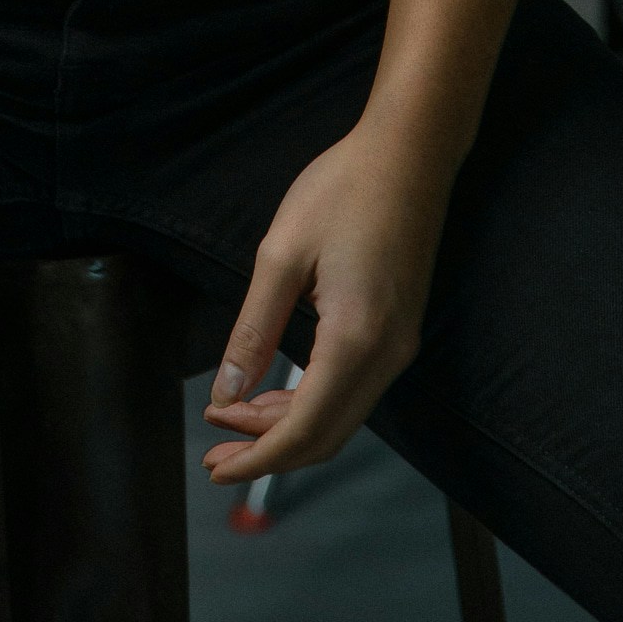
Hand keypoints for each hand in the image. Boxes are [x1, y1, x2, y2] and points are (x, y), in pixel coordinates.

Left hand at [199, 119, 453, 484]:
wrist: (409, 154)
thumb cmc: (343, 190)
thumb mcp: (281, 255)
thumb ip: (253, 330)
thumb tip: (227, 393)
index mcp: (356, 339)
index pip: (303, 430)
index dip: (256, 458)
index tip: (215, 467)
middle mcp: (387, 354)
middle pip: (326, 436)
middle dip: (267, 452)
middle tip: (213, 453)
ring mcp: (400, 345)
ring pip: (341, 417)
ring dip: (286, 428)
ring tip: (232, 420)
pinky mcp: (400, 332)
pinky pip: (354, 390)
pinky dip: (311, 403)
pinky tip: (274, 393)